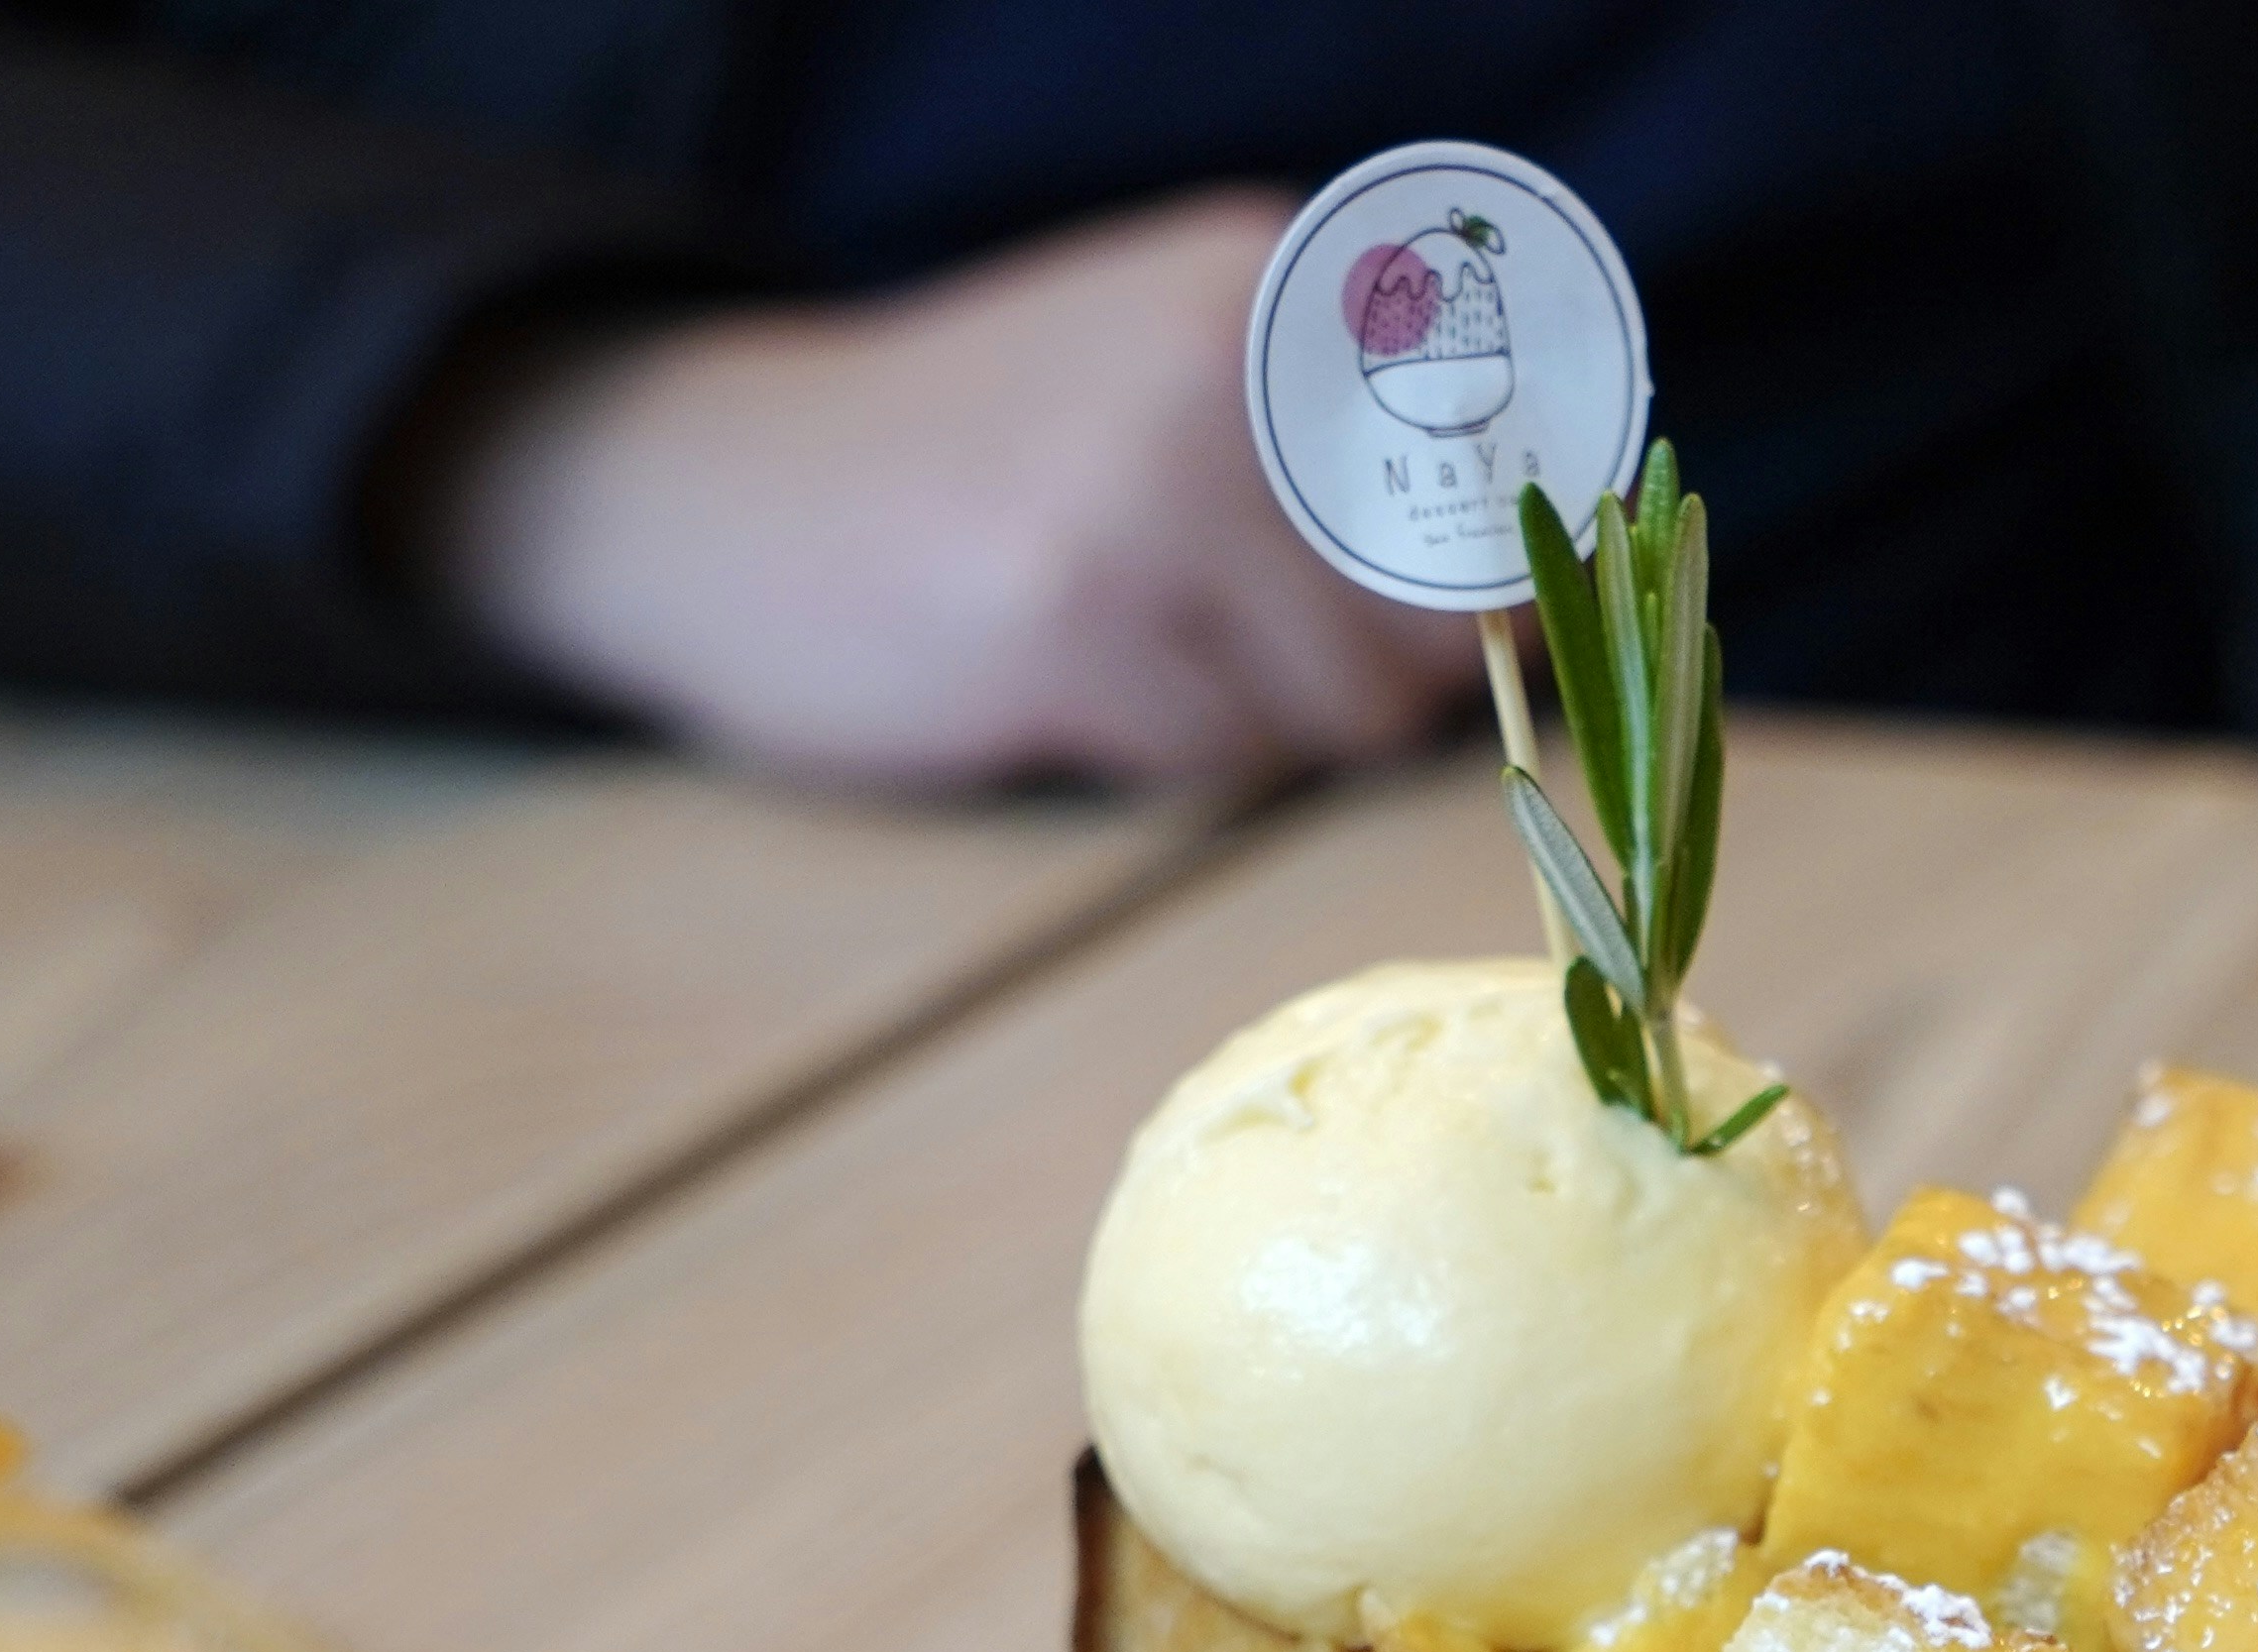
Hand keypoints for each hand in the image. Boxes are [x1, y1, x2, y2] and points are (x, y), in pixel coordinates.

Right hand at [427, 194, 1475, 790]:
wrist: (716, 488)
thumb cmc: (976, 463)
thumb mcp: (1168, 381)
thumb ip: (1341, 456)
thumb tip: (1541, 599)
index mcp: (1267, 289)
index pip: (1506, 465)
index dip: (1507, 586)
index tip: (1478, 637)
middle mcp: (1223, 365)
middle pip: (1436, 619)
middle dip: (1374, 682)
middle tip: (1247, 662)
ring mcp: (1140, 488)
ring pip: (1336, 705)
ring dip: (1260, 726)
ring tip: (1141, 660)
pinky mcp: (1064, 616)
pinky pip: (1220, 756)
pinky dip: (1169, 758)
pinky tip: (1068, 688)